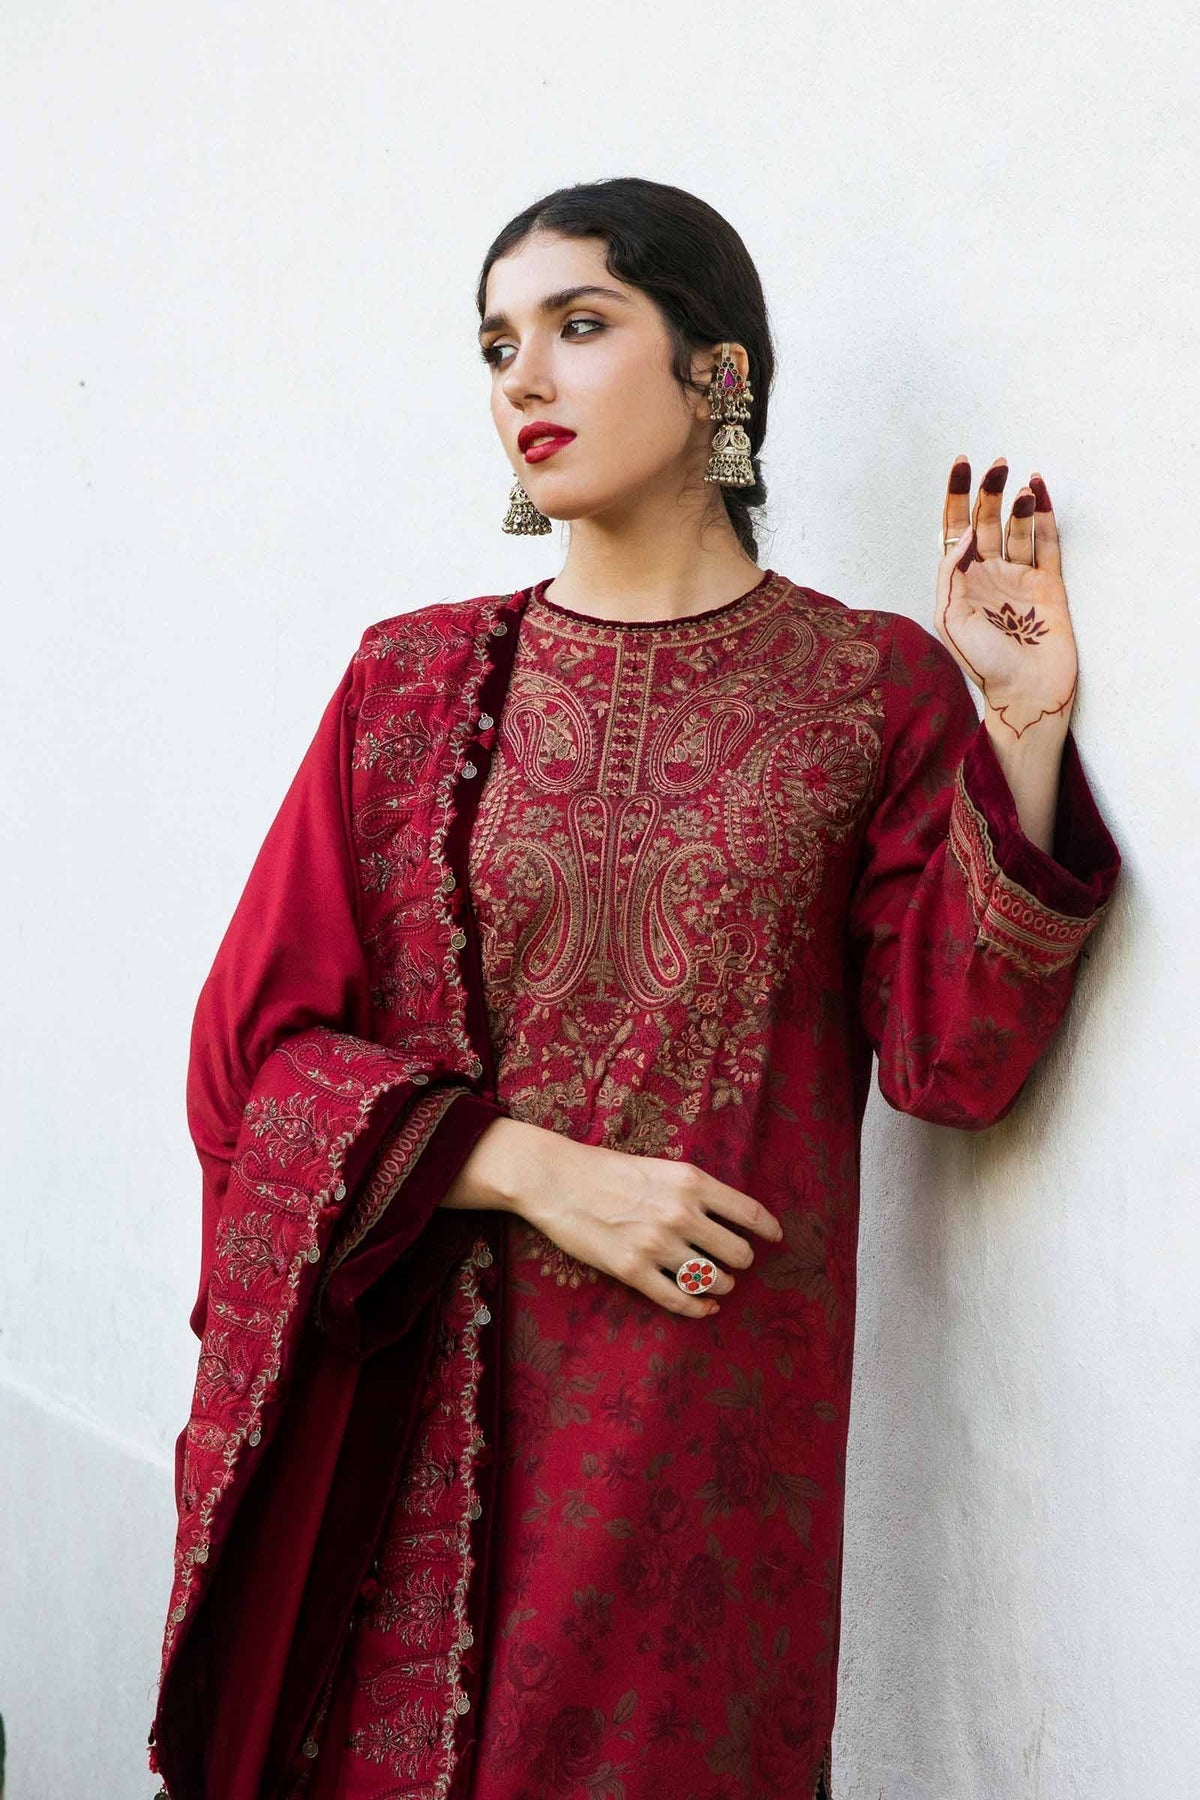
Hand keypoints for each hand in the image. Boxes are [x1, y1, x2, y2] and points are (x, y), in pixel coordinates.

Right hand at [507, 1125, 783, 1318]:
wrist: (557, 1180)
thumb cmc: (607, 1170)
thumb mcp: (661, 1168)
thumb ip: (694, 1190)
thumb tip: (727, 1216)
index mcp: (691, 1182)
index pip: (749, 1212)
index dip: (768, 1229)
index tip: (774, 1239)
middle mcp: (681, 1214)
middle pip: (738, 1253)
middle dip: (741, 1262)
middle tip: (733, 1263)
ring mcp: (658, 1244)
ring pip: (713, 1280)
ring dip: (721, 1286)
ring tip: (717, 1284)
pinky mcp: (634, 1271)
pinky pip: (679, 1301)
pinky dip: (699, 1310)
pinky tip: (705, 1309)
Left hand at [935, 456, 1077, 739]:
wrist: (1027, 692)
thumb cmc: (984, 663)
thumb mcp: (951, 619)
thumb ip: (951, 574)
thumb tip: (963, 534)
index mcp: (960, 582)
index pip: (955, 529)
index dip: (956, 496)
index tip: (961, 464)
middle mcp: (989, 575)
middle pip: (986, 521)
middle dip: (990, 491)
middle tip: (998, 465)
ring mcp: (1020, 578)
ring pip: (1018, 528)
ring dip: (1020, 503)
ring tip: (1023, 484)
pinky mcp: (1050, 584)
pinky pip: (1048, 543)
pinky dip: (1047, 517)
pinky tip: (1042, 492)